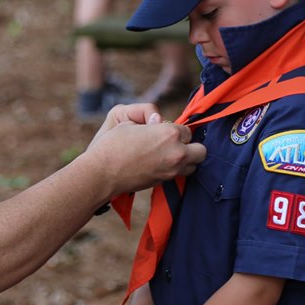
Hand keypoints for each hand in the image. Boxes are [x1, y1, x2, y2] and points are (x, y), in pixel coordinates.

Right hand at [88, 119, 205, 196]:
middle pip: (200, 150)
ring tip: (169, 155)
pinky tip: (162, 164)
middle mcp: (177, 152)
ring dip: (186, 159)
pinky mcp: (165, 182)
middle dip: (190, 146)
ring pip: (194, 165)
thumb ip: (151, 123)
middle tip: (175, 144)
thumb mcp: (130, 123)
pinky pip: (181, 174)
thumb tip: (159, 122)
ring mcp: (173, 170)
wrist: (103, 173)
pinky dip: (176, 169)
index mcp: (170, 133)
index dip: (175, 130)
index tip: (164, 132)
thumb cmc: (114, 144)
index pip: (187, 130)